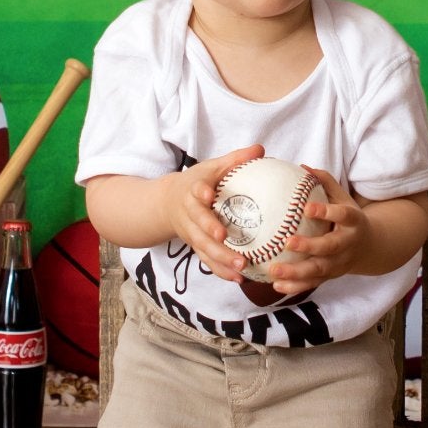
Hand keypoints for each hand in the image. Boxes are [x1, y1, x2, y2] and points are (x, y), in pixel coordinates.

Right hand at [165, 144, 264, 281]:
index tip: (208, 196)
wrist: (167, 203)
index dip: (200, 194)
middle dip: (211, 235)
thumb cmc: (197, 183)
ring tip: (241, 268)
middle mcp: (189, 215)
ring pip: (203, 248)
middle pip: (198, 227)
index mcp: (192, 192)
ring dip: (221, 259)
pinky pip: (207, 261)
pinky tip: (239, 278)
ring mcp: (190, 234)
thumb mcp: (212, 168)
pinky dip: (221, 271)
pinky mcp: (195, 247)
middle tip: (227, 241)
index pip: (194, 192)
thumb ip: (235, 159)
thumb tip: (261, 149)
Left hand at [265, 167, 367, 293]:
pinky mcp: (331, 277)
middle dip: (309, 246)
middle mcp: (348, 244)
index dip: (327, 212)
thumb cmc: (348, 217)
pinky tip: (276, 285)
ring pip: (319, 270)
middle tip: (288, 242)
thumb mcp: (343, 198)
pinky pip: (312, 283)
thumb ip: (325, 182)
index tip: (307, 208)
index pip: (343, 215)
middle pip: (330, 247)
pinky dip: (295, 287)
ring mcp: (340, 264)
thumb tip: (302, 166)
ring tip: (274, 270)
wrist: (370, 247)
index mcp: (353, 221)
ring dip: (296, 273)